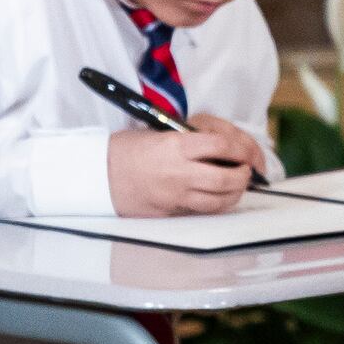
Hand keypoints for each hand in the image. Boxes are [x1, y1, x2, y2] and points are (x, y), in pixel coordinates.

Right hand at [104, 124, 260, 216]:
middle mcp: (179, 173)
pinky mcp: (170, 213)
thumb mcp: (159, 131)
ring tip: (237, 184)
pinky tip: (218, 197)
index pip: (222, 146)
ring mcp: (175, 196)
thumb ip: (192, 136)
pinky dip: (217, 204)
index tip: (247, 150)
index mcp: (176, 146)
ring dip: (235, 193)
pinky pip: (202, 211)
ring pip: (219, 201)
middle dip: (244, 175)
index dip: (243, 148)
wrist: (96, 175)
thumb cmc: (126, 149)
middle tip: (247, 170)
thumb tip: (224, 143)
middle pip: (227, 179)